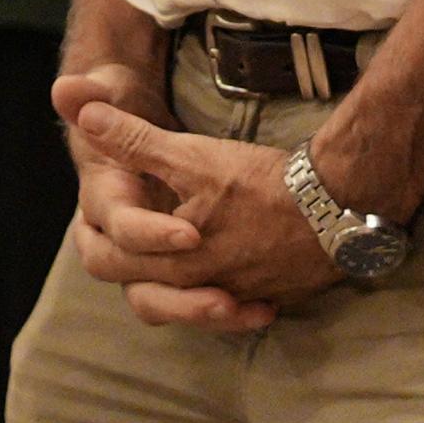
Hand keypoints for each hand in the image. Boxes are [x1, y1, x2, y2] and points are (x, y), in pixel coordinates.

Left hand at [54, 78, 334, 331]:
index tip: (89, 222)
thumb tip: (84, 116)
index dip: (93, 235)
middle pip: (146, 295)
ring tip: (176, 269)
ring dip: (180, 295)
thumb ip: (134, 140)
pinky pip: (238, 307)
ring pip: (192, 307)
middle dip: (131, 268)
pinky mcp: (271, 295)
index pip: (107, 260)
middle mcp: (201, 288)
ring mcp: (239, 296)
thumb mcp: (192, 155)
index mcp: (172, 260)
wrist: (339, 204)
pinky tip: (233, 283)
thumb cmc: (260, 181)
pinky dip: (229, 299)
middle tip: (120, 246)